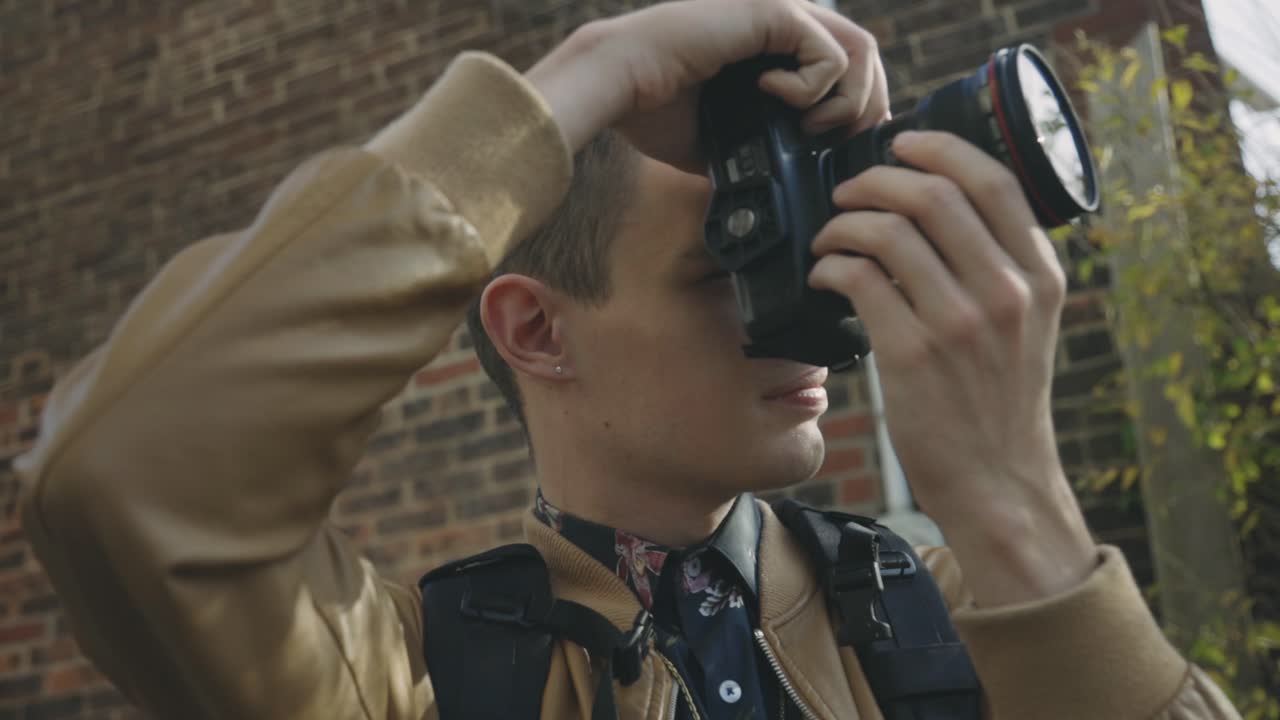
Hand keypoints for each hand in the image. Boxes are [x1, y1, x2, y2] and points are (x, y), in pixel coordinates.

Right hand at [526, 0, 889, 171]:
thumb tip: (793, 183)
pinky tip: (770, 96)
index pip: (847, 69)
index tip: (842, 151)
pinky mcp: (772, 13)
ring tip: (810, 127)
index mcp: (776, 48)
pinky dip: (811, 89)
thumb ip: (764, 146)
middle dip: (865, 110)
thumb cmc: (654, 110)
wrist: (616, 84)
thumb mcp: (725, 140)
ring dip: (846, 101)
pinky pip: (828, 55)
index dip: (857, 110)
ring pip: (860, 51)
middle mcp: (785, 23)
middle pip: (867, 58)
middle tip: (838, 147)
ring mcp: (782, 13)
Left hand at [808, 130, 1094, 604]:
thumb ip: (1002, 268)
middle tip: (850, 189)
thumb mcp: (1030, 326)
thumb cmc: (1001, 403)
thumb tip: (941, 210)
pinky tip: (824, 275)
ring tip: (830, 236)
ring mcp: (959, 322)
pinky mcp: (912, 354)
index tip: (903, 143)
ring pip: (889, 231)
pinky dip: (832, 265)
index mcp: (1042, 276)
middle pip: (934, 193)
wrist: (998, 482)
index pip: (994, 180)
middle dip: (877, 178)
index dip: (940, 148)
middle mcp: (1007, 291)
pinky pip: (859, 279)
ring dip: (845, 222)